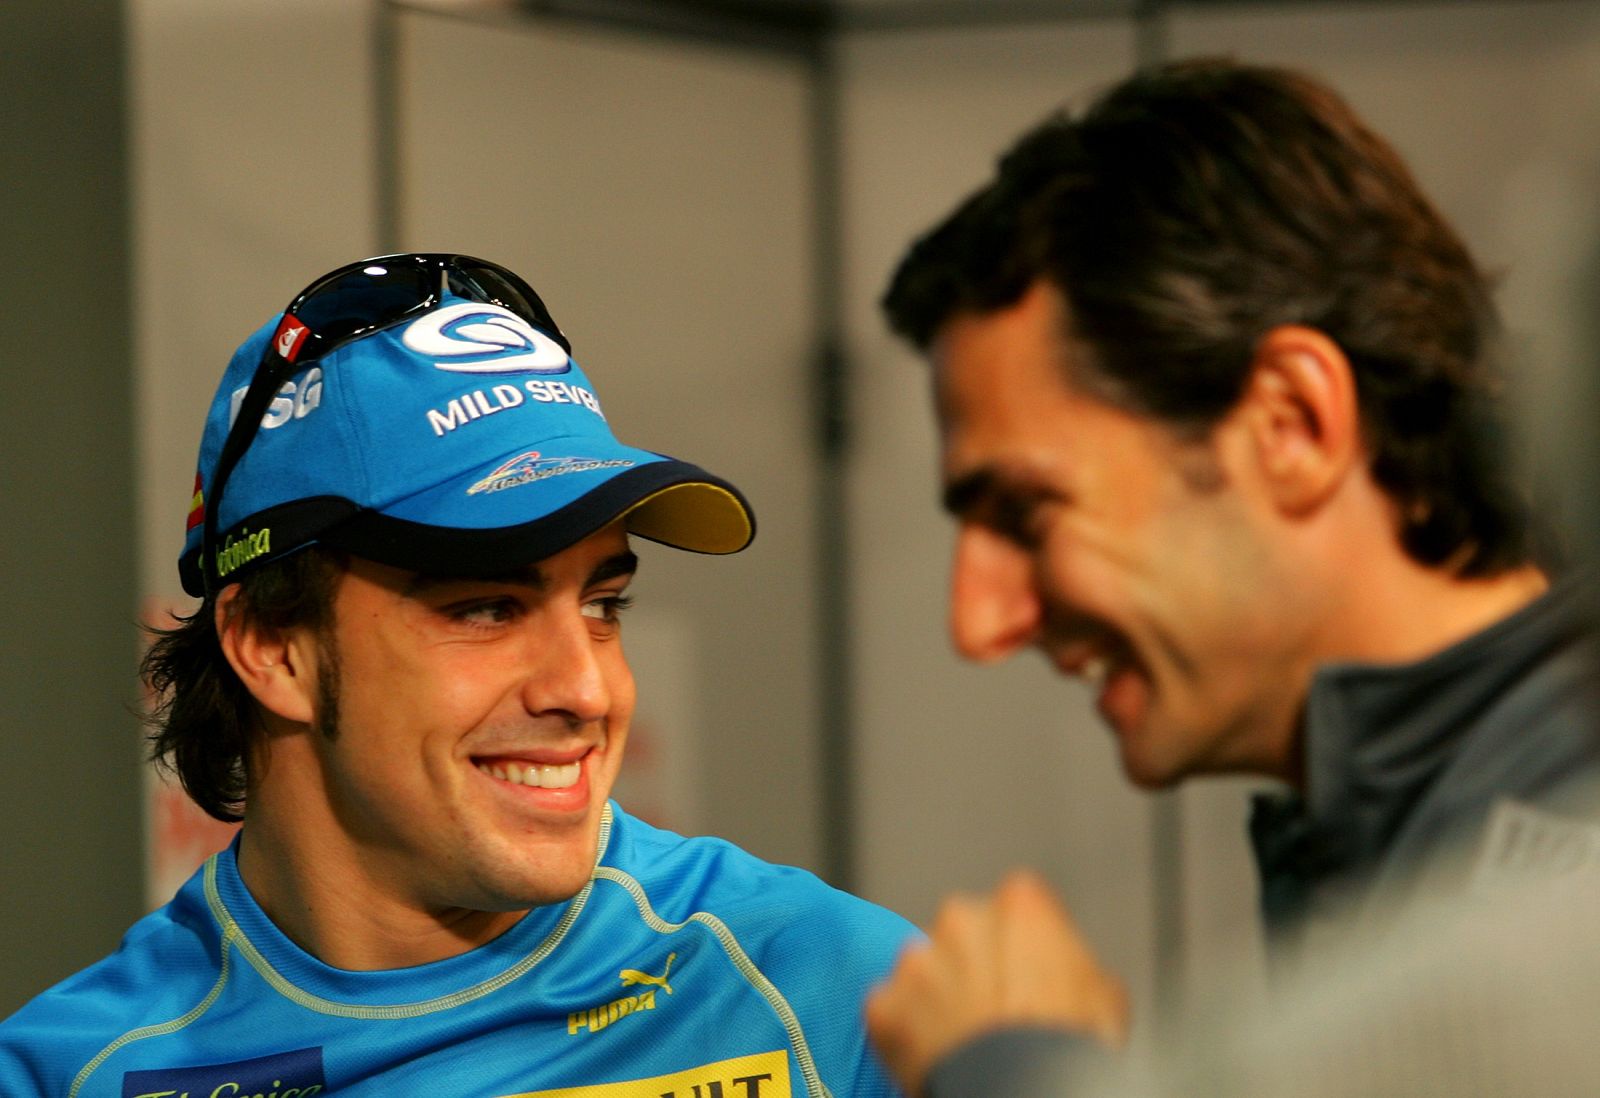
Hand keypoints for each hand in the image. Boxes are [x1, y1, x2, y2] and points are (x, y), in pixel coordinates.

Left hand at [865, 869, 1128, 1095]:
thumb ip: (1073, 963)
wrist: (1027, 1094)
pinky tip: (935, 1056)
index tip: (1027, 974)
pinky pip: (892, 1011)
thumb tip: (1069, 974)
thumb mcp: (1105, 995)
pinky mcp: (885, 1005)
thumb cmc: (1070, 1049)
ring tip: (964, 1040)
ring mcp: (917, 961)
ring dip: (937, 997)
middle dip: (974, 964)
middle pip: (962, 932)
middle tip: (993, 1012)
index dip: (1022, 945)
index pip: (1017, 907)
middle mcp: (960, 919)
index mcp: (1020, 905)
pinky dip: (906, 1032)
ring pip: (923, 970)